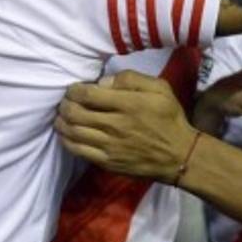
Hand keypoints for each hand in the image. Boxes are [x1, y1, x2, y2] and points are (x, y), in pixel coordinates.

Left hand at [56, 71, 196, 180]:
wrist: (179, 156)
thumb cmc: (169, 118)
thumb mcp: (159, 88)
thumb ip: (131, 79)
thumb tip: (102, 83)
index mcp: (128, 104)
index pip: (87, 94)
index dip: (74, 90)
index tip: (73, 89)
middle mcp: (115, 125)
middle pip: (75, 113)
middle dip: (64, 105)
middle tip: (65, 102)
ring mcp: (109, 146)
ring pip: (72, 132)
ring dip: (61, 122)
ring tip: (62, 116)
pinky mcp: (107, 162)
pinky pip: (78, 150)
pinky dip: (67, 140)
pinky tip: (68, 134)